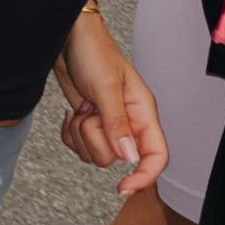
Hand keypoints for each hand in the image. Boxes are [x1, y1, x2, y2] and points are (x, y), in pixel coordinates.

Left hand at [54, 9, 167, 195]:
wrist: (68, 38)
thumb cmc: (93, 51)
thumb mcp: (106, 86)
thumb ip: (117, 122)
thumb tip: (129, 157)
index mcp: (142, 113)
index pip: (156, 156)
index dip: (145, 176)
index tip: (123, 186)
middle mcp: (128, 122)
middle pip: (117, 160)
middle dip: (95, 140)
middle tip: (90, 113)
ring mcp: (107, 124)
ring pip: (95, 155)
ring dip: (80, 135)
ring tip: (82, 108)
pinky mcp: (89, 124)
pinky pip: (79, 148)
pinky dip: (70, 135)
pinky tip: (71, 114)